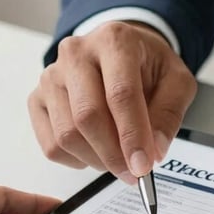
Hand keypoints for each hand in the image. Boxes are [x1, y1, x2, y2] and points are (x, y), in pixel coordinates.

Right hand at [29, 22, 196, 182]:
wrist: (119, 54)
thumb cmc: (147, 67)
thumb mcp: (176, 82)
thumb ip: (169, 114)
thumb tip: (154, 150)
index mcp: (114, 40)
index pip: (120, 93)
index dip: (132, 134)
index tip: (143, 165)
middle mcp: (76, 53)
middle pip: (87, 116)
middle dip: (113, 154)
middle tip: (134, 172)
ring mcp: (51, 76)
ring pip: (67, 134)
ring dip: (97, 159)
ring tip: (118, 158)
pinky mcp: (37, 98)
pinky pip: (51, 144)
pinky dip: (77, 159)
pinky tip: (96, 150)